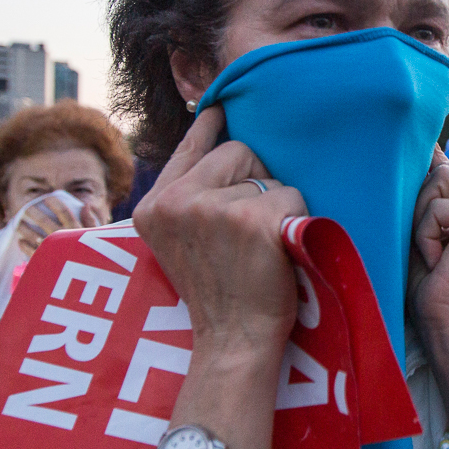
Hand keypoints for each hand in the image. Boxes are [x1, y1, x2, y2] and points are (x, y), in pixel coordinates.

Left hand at [17, 197, 100, 256]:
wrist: (88, 281)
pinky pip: (31, 252)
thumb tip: (85, 205)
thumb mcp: (98, 238)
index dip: (55, 203)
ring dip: (25, 228)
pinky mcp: (45, 262)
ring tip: (19, 223)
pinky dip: (24, 246)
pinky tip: (20, 241)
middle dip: (34, 213)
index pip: (64, 212)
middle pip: (44, 221)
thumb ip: (91, 221)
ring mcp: (52, 250)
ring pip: (34, 235)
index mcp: (76, 231)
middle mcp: (62, 239)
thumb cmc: (94, 258)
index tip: (47, 198)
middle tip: (27, 208)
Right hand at [133, 106, 304, 352]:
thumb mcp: (181, 243)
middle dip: (255, 179)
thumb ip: (189, 201)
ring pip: (266, 174)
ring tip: (259, 247)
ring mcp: (211, 210)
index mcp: (153, 208)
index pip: (189, 149)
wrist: (233, 343)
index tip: (220, 105)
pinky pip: (289, 195)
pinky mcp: (249, 220)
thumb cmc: (219, 294)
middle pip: (236, 151)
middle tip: (249, 231)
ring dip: (275, 204)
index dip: (208, 125)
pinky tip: (278, 251)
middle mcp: (175, 203)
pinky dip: (294, 220)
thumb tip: (221, 144)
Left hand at [409, 148, 448, 345]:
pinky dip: (427, 236)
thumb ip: (427, 193)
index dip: (430, 163)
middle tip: (429, 248)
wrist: (447, 324)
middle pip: (441, 172)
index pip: (448, 171)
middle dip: (420, 209)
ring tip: (434, 255)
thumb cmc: (430, 285)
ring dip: (423, 222)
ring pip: (440, 183)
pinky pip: (439, 209)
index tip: (421, 146)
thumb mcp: (422, 231)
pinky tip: (439, 261)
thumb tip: (427, 148)